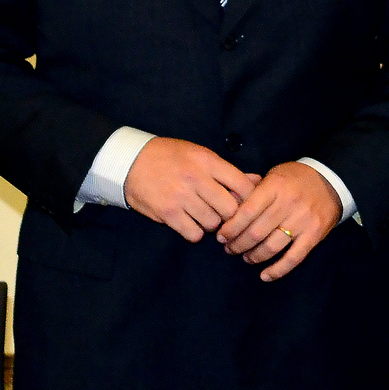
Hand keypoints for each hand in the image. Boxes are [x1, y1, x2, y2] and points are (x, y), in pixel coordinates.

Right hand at [124, 137, 256, 242]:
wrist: (130, 161)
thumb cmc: (169, 157)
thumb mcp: (200, 155)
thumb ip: (228, 171)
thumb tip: (258, 181)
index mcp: (207, 161)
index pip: (242, 185)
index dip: (249, 199)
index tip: (245, 204)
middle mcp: (197, 178)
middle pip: (230, 209)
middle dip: (229, 215)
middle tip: (222, 214)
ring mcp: (182, 197)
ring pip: (213, 223)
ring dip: (211, 224)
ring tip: (202, 215)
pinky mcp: (168, 213)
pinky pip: (194, 234)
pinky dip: (195, 232)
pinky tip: (189, 223)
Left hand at [216, 162, 341, 281]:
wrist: (332, 180)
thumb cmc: (296, 178)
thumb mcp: (273, 174)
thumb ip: (251, 187)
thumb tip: (227, 200)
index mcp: (274, 187)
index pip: (246, 212)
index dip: (230, 228)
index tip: (221, 236)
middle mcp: (288, 204)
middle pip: (255, 232)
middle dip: (237, 245)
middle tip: (229, 249)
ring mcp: (302, 221)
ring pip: (271, 247)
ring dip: (253, 256)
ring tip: (246, 257)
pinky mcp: (314, 235)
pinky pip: (293, 258)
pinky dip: (278, 270)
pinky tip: (265, 276)